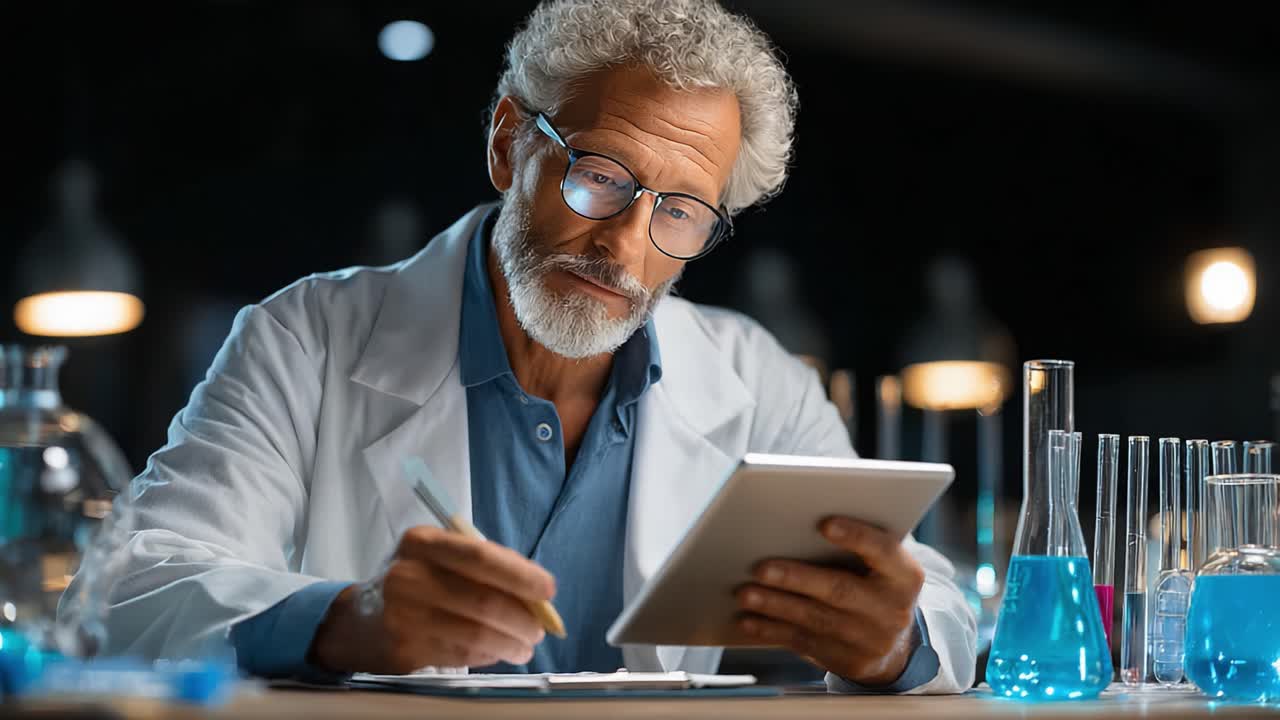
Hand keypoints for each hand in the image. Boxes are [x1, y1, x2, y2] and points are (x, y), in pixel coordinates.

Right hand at [309, 526, 554, 673]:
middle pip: (484, 601)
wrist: (358, 620)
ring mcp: (403, 615)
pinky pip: (462, 654)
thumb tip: (536, 594)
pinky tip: (495, 651)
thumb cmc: (414, 582)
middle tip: (539, 630)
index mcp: (422, 542)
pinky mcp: (404, 649)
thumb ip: (483, 567)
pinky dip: (488, 655)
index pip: (481, 557)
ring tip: (524, 646)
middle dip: (522, 619)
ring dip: (510, 643)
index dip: (521, 575)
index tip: (548, 590)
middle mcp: (408, 575)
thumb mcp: (438, 558)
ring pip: (476, 633)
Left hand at [735, 517, 924, 685]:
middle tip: (760, 568)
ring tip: (745, 593)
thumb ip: (855, 548)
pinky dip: (772, 631)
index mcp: (904, 575)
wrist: (895, 645)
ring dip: (775, 606)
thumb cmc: (875, 587)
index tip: (824, 523)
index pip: (883, 551)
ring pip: (816, 619)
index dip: (856, 536)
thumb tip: (795, 524)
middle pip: (840, 590)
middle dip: (796, 579)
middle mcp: (893, 610)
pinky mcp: (849, 661)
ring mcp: (872, 640)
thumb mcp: (881, 566)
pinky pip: (805, 643)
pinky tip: (749, 621)